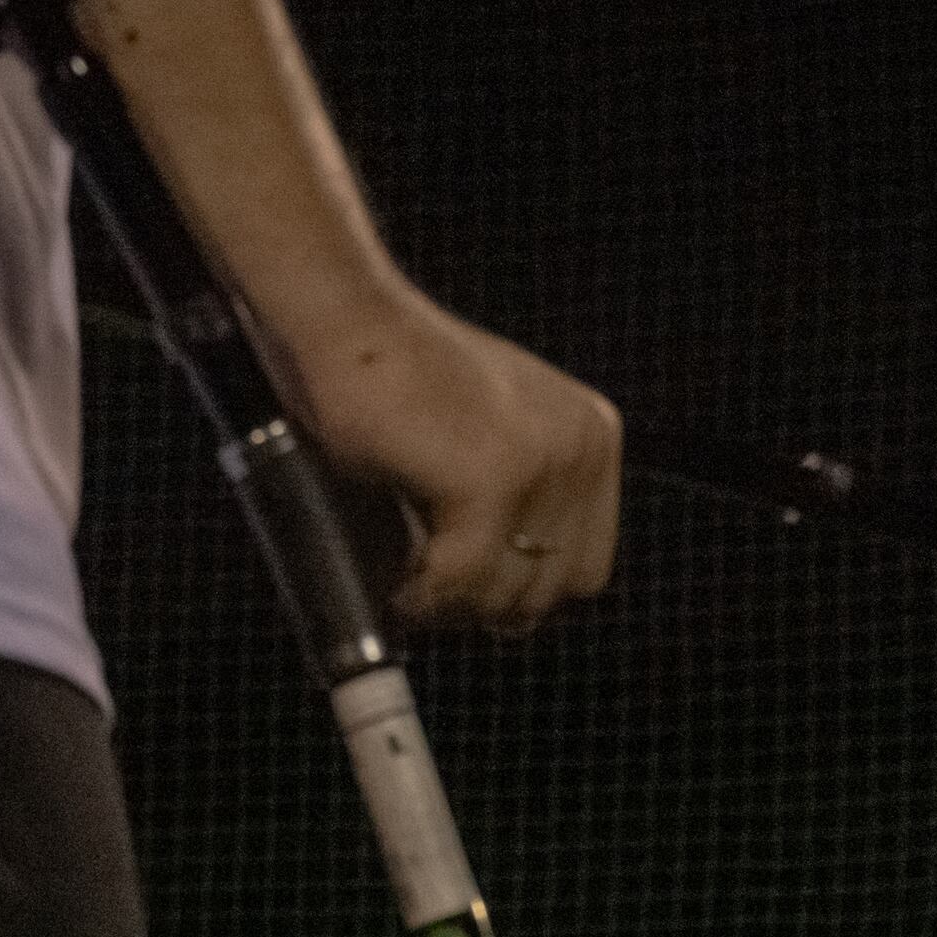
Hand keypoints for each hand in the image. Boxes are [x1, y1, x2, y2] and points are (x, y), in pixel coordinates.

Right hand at [273, 291, 620, 635]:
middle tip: (422, 590)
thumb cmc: (389, 382)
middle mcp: (579, 447)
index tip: (460, 590)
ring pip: (503, 596)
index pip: (581, 569)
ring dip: (445, 603)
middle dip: (477, 605)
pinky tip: (394, 582)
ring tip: (404, 581)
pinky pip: (458, 583)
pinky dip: (418, 595)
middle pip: (544, 592)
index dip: (513, 592)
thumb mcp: (478, 443)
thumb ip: (510, 506)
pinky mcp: (490, 478)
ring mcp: (541, 462)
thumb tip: (497, 611)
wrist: (347, 324)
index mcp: (589, 437)